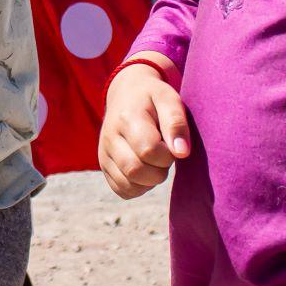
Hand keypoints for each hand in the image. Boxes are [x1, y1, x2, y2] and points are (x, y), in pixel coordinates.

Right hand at [98, 57, 189, 198]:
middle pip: (135, 171)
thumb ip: (176, 124)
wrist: (126, 94)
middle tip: (164, 155)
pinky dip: (139, 187)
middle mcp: (109, 138)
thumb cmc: (152, 97)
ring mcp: (103, 153)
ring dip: (150, 181)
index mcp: (126, 118)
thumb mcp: (168, 99)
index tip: (172, 144)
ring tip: (154, 161)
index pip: (148, 150)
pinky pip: (123, 190)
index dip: (168, 154)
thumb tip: (182, 153)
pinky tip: (145, 169)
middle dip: (159, 171)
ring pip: (129, 185)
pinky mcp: (104, 166)